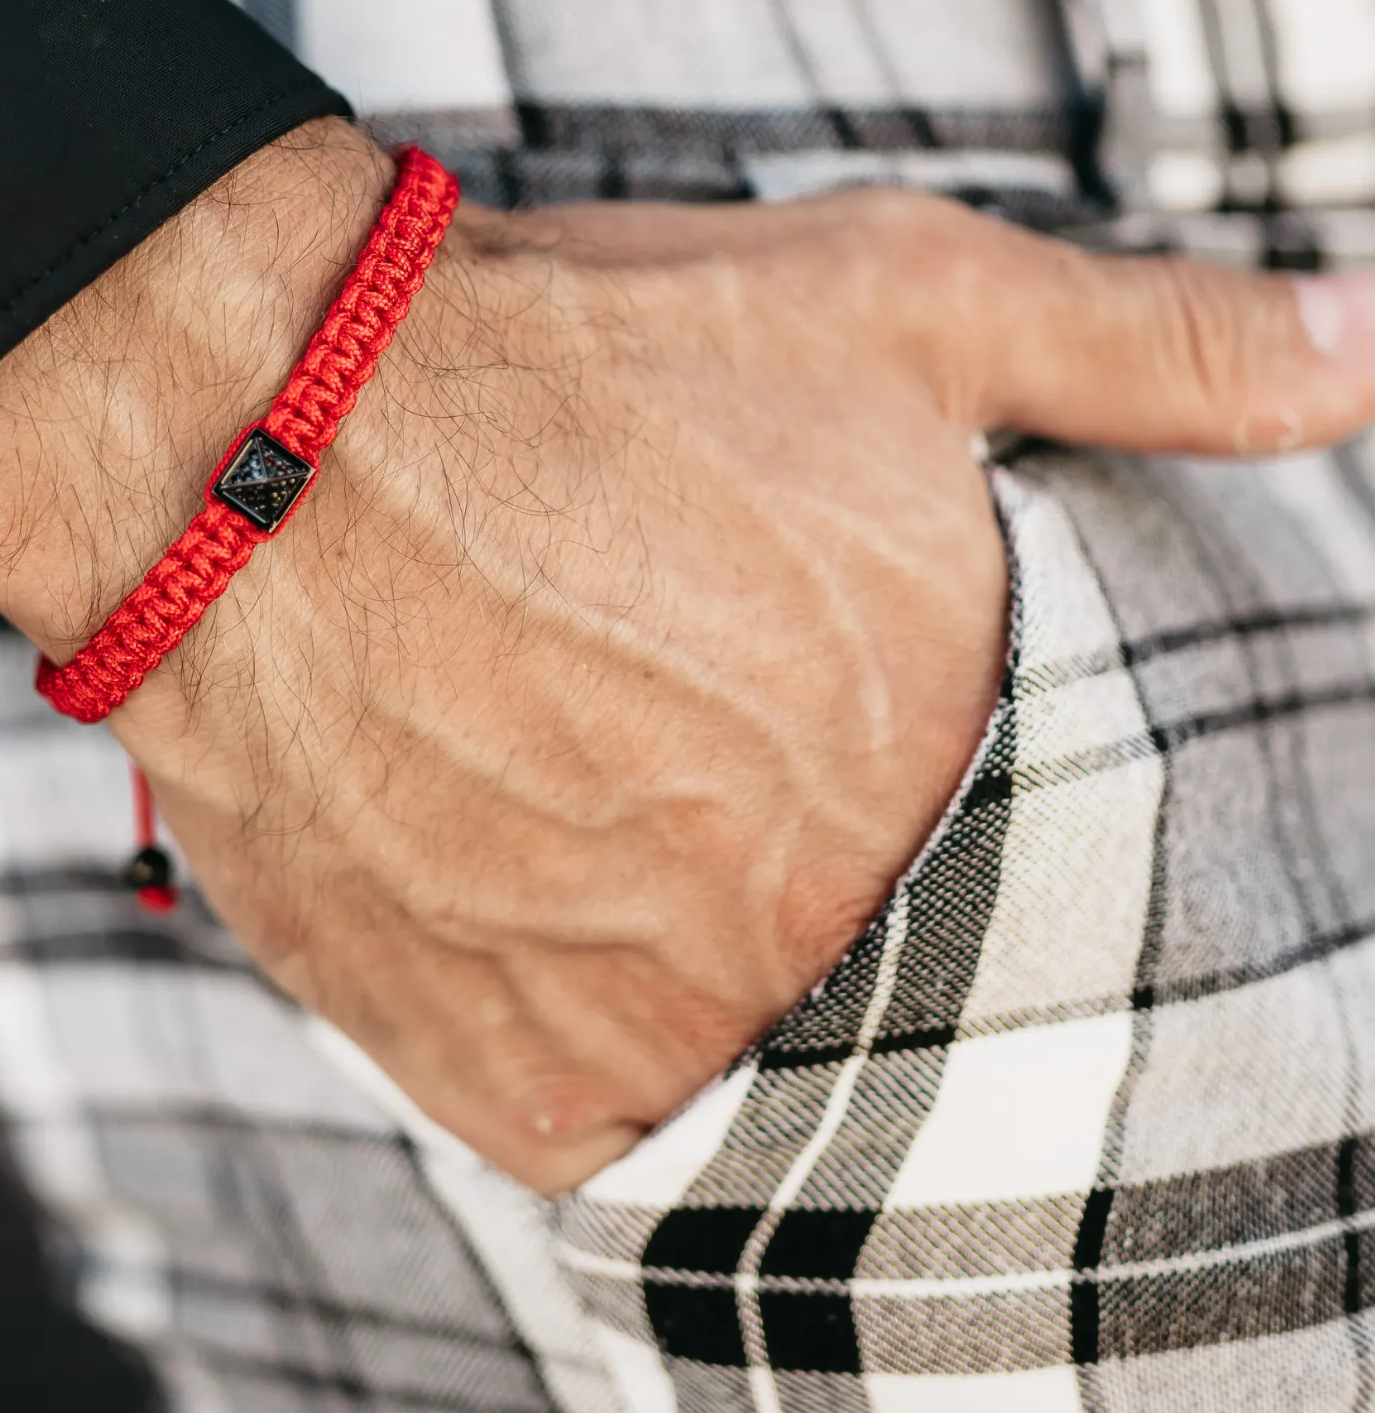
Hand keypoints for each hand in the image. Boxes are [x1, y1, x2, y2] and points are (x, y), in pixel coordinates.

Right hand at [0, 119, 1374, 1190]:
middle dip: (801, 839)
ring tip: (602, 788)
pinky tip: (546, 888)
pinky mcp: (492, 1068)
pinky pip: (605, 1117)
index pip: (1036, 847)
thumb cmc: (574, 356)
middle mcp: (811, 917)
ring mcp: (648, 1011)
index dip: (927, 758)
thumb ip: (1157, 350)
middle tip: (687, 727)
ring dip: (698, 936)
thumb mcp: (898, 296)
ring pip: (748, 1037)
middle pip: (874, 942)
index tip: (822, 696)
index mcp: (943, 757)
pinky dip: (595, 1022)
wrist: (254, 440)